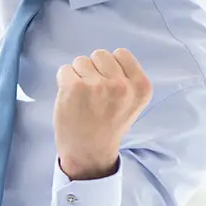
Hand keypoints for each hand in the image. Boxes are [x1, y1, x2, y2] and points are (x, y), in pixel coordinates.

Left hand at [53, 49, 152, 179]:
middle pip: (100, 54)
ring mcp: (98, 85)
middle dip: (93, 69)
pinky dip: (64, 81)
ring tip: (82, 97)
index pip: (121, 54)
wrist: (89, 151)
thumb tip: (108, 57)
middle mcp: (122, 85)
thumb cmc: (107, 125)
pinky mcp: (74, 88)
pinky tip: (70, 98)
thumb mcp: (132, 101)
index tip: (107, 85)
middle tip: (93, 93)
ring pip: (81, 61)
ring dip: (78, 75)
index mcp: (141, 86)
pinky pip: (65, 69)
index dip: (110, 67)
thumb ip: (126, 78)